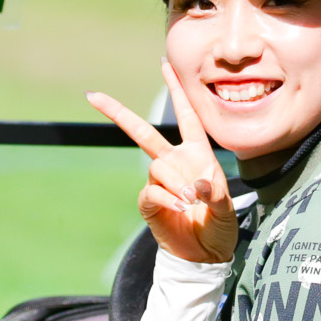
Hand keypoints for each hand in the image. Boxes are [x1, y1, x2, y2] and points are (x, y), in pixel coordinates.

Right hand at [86, 60, 237, 263]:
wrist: (205, 256)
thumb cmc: (219, 226)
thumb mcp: (228, 209)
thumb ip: (215, 194)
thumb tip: (194, 184)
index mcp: (197, 155)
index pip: (186, 116)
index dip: (177, 91)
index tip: (165, 65)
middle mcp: (175, 163)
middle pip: (143, 132)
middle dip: (118, 113)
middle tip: (93, 96)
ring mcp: (160, 182)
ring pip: (157, 167)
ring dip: (174, 182)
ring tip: (190, 202)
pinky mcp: (149, 203)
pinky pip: (151, 191)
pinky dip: (166, 198)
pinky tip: (179, 209)